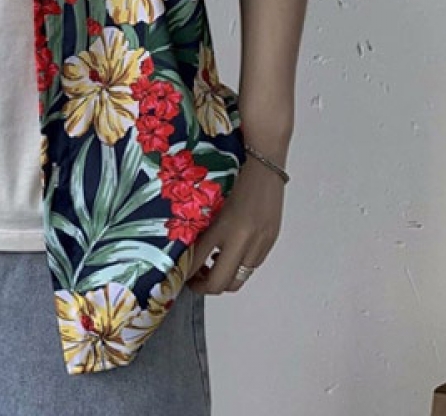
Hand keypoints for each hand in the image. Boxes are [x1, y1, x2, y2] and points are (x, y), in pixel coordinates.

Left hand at [184, 156, 284, 294]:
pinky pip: (252, 266)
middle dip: (202, 286)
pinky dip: (238, 266)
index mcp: (222, 225)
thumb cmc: (232, 170)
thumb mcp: (208, 196)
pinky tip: (228, 253)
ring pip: (239, 278)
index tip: (175, 273)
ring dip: (223, 278)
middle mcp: (242, 238)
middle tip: (191, 280)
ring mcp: (259, 242)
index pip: (197, 262)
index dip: (184, 273)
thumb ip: (199, 222)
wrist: (263, 159)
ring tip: (209, 266)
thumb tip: (184, 245)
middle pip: (220, 282)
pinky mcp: (270, 240)